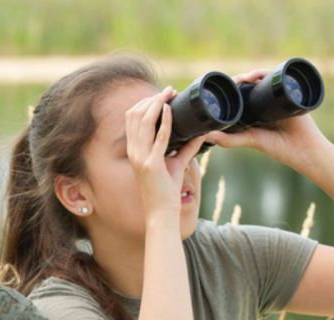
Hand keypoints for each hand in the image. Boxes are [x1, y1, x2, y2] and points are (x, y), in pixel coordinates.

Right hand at [125, 86, 208, 221]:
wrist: (162, 214)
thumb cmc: (166, 192)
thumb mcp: (176, 165)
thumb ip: (186, 149)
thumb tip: (201, 135)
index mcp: (134, 151)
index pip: (132, 119)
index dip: (145, 103)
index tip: (161, 96)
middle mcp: (133, 152)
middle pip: (135, 115)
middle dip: (151, 99)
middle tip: (168, 91)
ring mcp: (140, 158)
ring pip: (143, 121)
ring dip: (157, 104)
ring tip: (170, 94)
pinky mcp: (152, 165)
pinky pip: (158, 136)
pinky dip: (165, 120)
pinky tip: (171, 109)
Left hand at [204, 68, 331, 173]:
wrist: (303, 149)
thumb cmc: (278, 147)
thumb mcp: (250, 140)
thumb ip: (229, 139)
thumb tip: (206, 136)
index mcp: (255, 110)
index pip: (241, 94)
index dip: (231, 89)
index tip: (219, 89)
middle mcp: (265, 101)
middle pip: (250, 84)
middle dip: (238, 80)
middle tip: (229, 83)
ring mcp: (277, 96)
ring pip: (262, 79)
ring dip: (251, 75)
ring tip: (241, 79)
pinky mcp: (289, 93)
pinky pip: (277, 78)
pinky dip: (265, 74)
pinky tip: (255, 76)